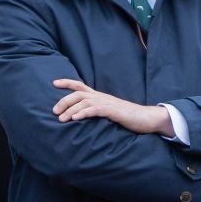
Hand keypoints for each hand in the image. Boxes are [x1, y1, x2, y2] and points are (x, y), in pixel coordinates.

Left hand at [51, 79, 171, 134]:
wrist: (147, 118)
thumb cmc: (126, 117)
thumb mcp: (107, 112)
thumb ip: (95, 111)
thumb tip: (79, 117)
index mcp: (99, 96)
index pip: (80, 86)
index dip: (67, 82)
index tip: (54, 83)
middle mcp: (101, 97)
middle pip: (78, 94)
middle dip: (64, 101)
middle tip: (54, 112)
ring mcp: (108, 103)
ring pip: (85, 102)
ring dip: (71, 110)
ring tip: (61, 119)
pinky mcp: (114, 111)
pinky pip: (96, 110)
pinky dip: (84, 113)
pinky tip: (76, 118)